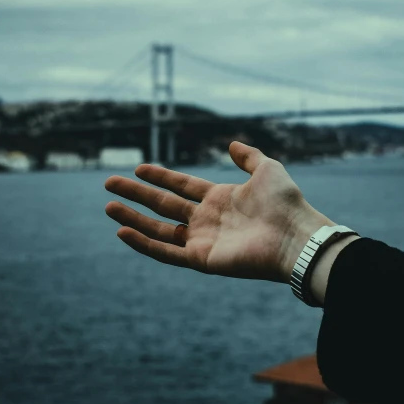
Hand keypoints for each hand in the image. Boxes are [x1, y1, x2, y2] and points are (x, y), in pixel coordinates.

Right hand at [104, 141, 332, 282]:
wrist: (295, 235)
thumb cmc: (285, 203)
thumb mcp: (267, 169)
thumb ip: (249, 157)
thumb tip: (232, 144)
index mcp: (220, 198)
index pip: (182, 186)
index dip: (160, 177)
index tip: (138, 168)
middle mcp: (207, 219)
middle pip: (164, 205)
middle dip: (137, 194)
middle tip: (110, 183)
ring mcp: (202, 240)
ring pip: (159, 229)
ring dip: (133, 218)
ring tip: (108, 206)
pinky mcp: (201, 259)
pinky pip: (166, 252)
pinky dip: (143, 243)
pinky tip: (123, 231)